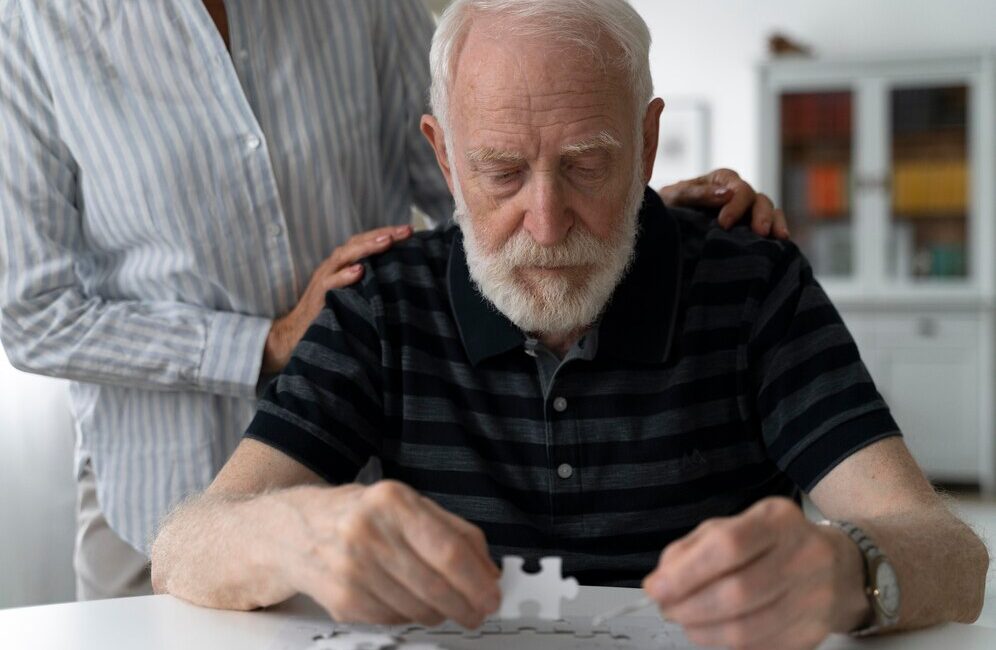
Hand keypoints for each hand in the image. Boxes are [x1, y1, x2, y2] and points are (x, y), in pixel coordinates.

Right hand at [262, 225, 412, 373]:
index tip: (410, 230)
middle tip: (406, 230)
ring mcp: (324, 280)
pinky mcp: (317, 297)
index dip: (386, 234)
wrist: (296, 334)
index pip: (365, 242)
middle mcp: (333, 267)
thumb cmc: (330, 313)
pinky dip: (344, 276)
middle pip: (357, 243)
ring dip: (366, 247)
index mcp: (342, 265)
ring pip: (344, 257)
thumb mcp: (352, 294)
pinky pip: (330, 283)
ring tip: (387, 241)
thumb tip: (401, 278)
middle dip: (382, 235)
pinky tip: (359, 271)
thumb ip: (368, 283)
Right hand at [284, 480, 500, 627]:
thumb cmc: (361, 516)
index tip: (492, 595)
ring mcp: (352, 569)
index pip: (448, 550)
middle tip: (478, 612)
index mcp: (392, 501)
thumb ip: (453, 531)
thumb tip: (489, 571)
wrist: (294, 532)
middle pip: (435, 585)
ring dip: (440, 613)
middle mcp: (368, 533)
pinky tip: (405, 600)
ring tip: (443, 605)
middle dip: (466, 605)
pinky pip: (394, 619)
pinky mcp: (342, 600)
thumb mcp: (407, 505)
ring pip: (417, 609)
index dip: (477, 580)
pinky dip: (409, 616)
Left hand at [642, 497, 869, 649]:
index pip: (729, 546)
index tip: (654, 588)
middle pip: (737, 593)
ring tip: (685, 622)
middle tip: (666, 609)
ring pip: (747, 630)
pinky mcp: (813, 633)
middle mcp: (805, 556)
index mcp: (778, 520)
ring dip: (702, 632)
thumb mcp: (733, 527)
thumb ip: (691, 550)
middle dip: (689, 607)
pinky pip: (759, 648)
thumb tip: (659, 584)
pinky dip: (726, 644)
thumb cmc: (769, 544)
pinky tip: (713, 631)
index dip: (686, 573)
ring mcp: (815, 598)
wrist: (838, 567)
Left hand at [658, 168, 789, 238]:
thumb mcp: (675, 197)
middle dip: (762, 216)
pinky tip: (780, 247)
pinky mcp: (749, 229)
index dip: (736, 205)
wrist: (662, 224)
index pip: (738, 189)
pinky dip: (775, 236)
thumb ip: (698, 193)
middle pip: (759, 200)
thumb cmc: (668, 206)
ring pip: (769, 213)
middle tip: (760, 233)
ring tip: (780, 239)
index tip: (724, 224)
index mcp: (722, 180)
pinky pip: (768, 229)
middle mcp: (738, 194)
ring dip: (775, 224)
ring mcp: (746, 212)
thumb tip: (726, 193)